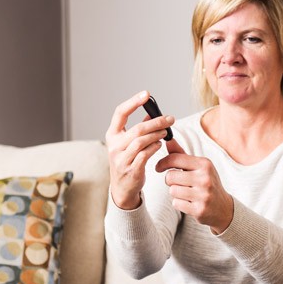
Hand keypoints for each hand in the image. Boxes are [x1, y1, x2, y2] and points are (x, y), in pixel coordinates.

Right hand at [105, 91, 175, 208]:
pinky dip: (155, 147)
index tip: (147, 94)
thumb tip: (151, 113)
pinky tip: (160, 144)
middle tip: (170, 118)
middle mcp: (114, 146)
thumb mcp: (128, 144)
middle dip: (156, 122)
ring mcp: (121, 159)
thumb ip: (138, 129)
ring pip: (141, 141)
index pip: (120, 113)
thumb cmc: (128, 162)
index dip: (133, 102)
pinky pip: (145, 155)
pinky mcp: (131, 170)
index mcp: (112, 135)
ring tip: (166, 132)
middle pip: (137, 129)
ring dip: (157, 134)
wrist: (123, 189)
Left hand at [155, 139, 234, 233]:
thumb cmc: (207, 183)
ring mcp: (203, 195)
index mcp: (205, 164)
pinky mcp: (199, 210)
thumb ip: (181, 154)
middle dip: (170, 180)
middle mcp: (205, 178)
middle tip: (177, 182)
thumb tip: (168, 140)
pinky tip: (189, 202)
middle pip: (170, 176)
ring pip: (172, 191)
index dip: (162, 163)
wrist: (223, 207)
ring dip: (175, 192)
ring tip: (186, 193)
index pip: (175, 159)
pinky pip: (176, 203)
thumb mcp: (198, 166)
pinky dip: (179, 203)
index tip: (159, 167)